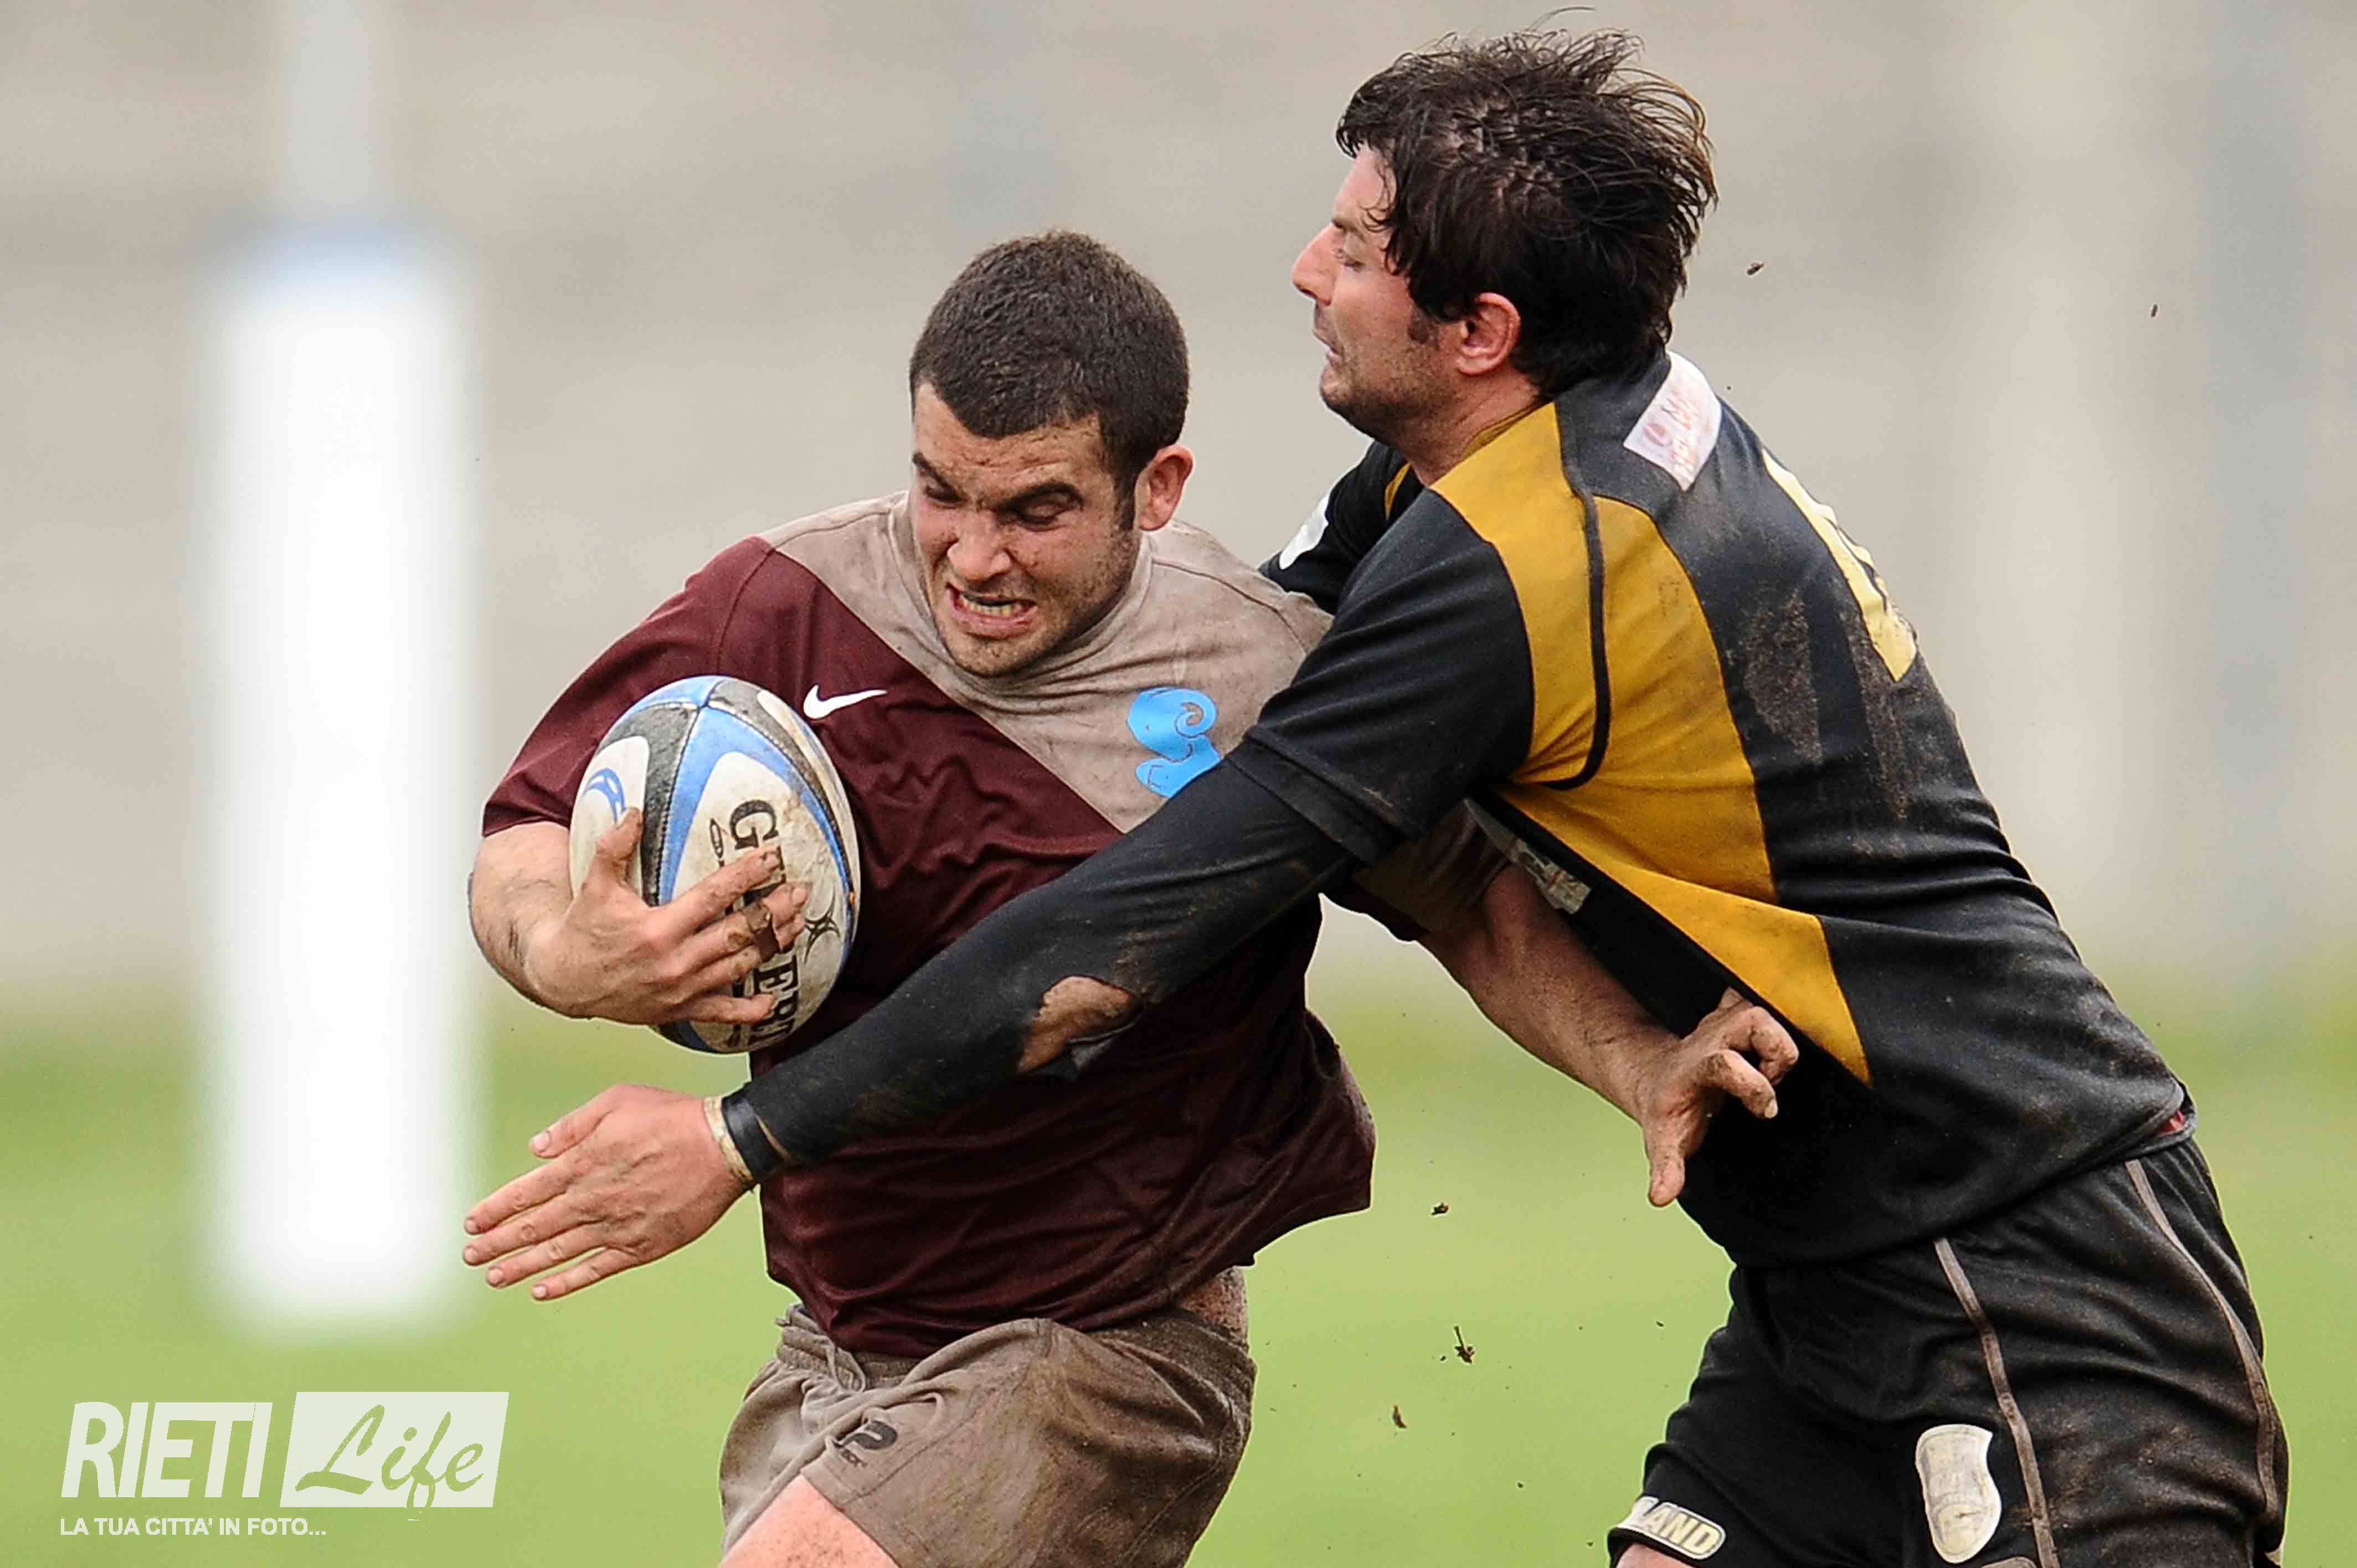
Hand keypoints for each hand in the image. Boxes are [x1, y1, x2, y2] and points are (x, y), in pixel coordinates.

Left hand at [460, 1085, 749, 1301]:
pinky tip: (542, 1291)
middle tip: (470, 1256)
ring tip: (492, 1277)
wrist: (725, 1145)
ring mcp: (616, 1226)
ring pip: (557, 1252)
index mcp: (583, 1162)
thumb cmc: (672, 1117)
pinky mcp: (642, 1246)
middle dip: (497, 1243)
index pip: (525, 1192)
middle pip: (533, 1227)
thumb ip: (572, 1126)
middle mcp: (593, 1199)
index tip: (471, 1223)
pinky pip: (595, 1269)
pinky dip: (566, 1282)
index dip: (495, 1210)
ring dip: (520, 1266)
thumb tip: (536, 1149)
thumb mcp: (617, 1100)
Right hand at [525, 809, 807, 1025]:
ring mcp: (680, 990)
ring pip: (739, 967)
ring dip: (773, 946)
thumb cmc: (583, 927)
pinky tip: (772, 1000)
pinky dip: (749, 1010)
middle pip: (739, 934)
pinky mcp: (679, 1011)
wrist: (564, 980)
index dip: (745, 875)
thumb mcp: (594, 885)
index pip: (713, 896)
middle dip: (774, 911)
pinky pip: (721, 1014)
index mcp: (658, 928)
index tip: (771, 857)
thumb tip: (635, 812)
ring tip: (797, 924)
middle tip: (799, 891)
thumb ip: (613, 848)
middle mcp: (675, 961)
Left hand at [1628, 989, 1798, 1208]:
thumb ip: (1667, 1168)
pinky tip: (1771, 1042)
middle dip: (1776, 1051)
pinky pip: (1761, 993)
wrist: (1653, 1075)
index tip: (1766, 1110)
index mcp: (1697, 1066)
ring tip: (1773, 1067)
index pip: (1726, 1063)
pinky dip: (1774, 1007)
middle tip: (1772, 1082)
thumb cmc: (1666, 1108)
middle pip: (1755, 1019)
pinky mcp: (1738, 1013)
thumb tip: (1661, 1196)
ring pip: (1766, 1005)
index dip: (1753, 1085)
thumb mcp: (1663, 1139)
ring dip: (1780, 1036)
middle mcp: (1714, 1037)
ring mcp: (1726, 1020)